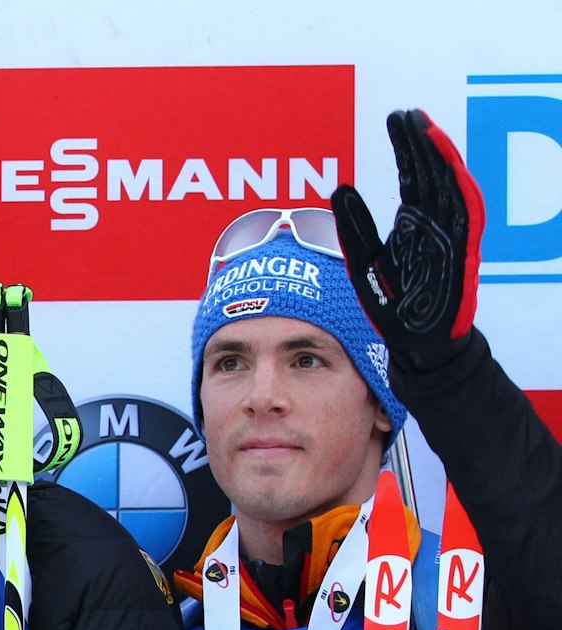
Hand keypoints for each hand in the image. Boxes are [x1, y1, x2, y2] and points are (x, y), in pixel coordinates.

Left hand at [331, 108, 486, 367]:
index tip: (398, 117)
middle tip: (407, 113)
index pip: (412, 175)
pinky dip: (459, 192)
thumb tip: (340, 187)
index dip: (407, 146)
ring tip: (425, 129)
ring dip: (439, 158)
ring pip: (448, 189)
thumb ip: (355, 225)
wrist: (414, 342)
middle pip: (431, 174)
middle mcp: (435, 225)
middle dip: (420, 142)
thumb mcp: (363, 259)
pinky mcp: (460, 255)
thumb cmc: (392, 302)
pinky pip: (464, 219)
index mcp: (414, 223)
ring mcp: (449, 237)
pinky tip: (449, 168)